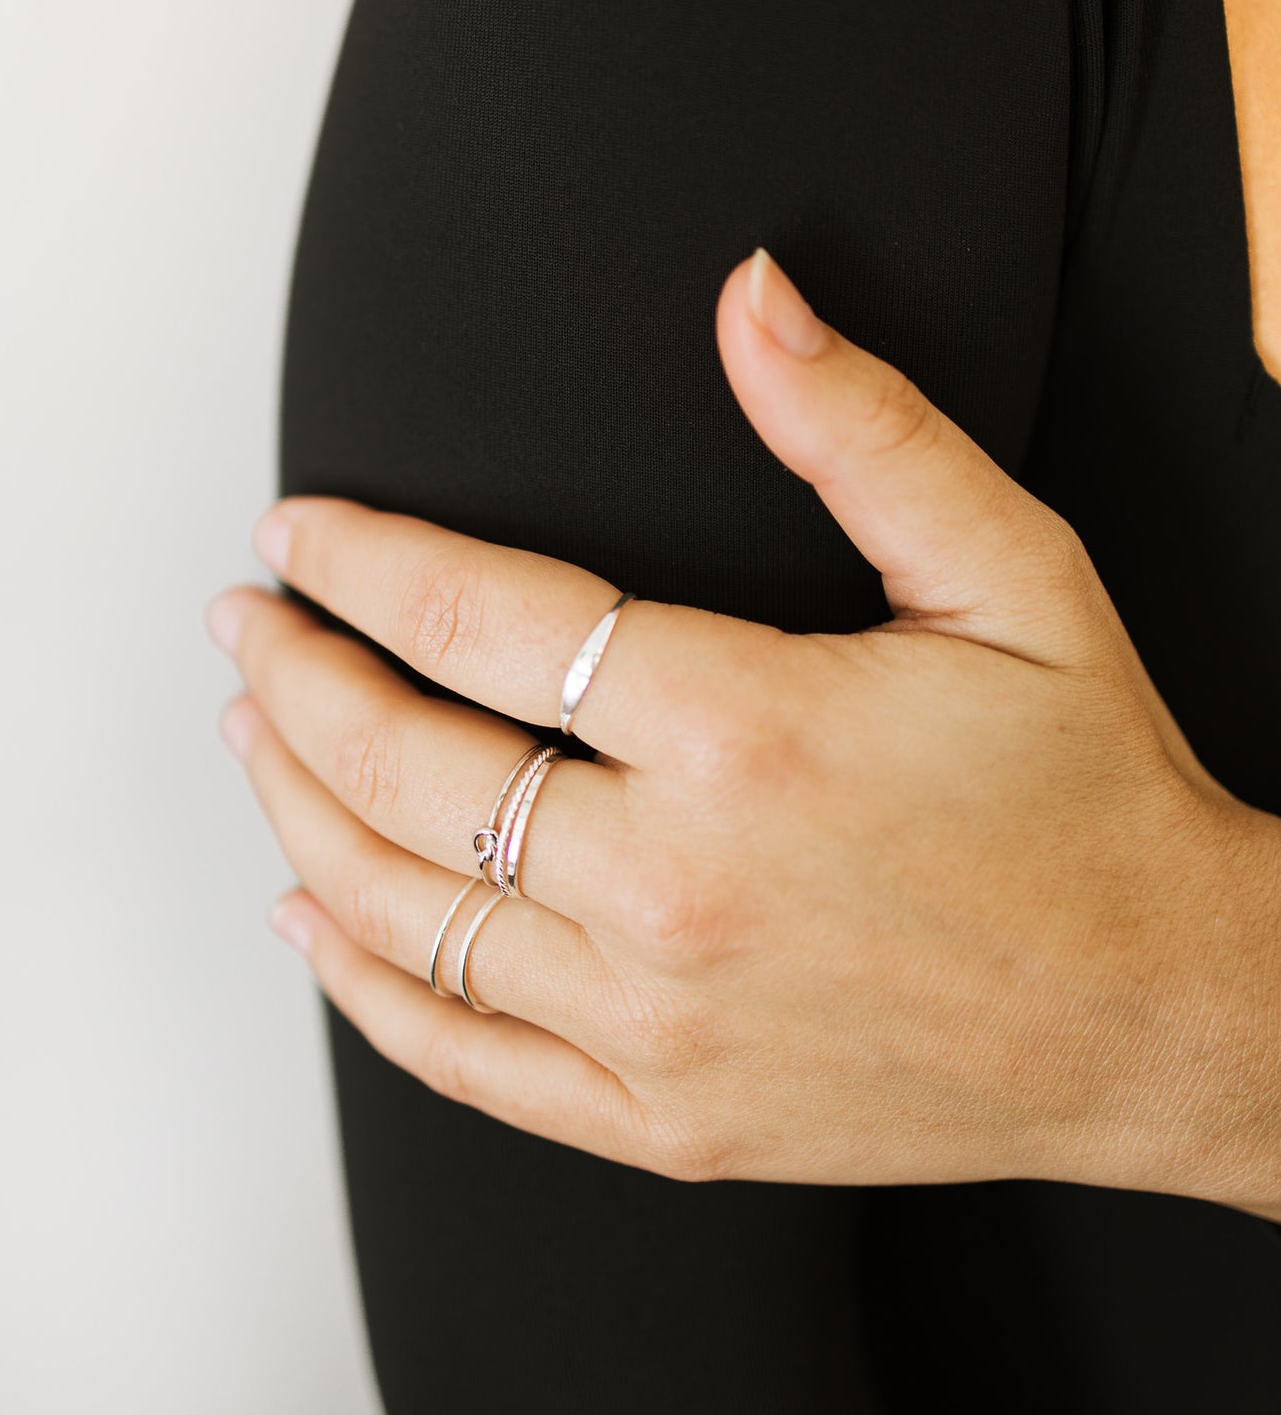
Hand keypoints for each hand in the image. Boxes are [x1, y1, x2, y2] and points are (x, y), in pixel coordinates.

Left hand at [207, 249, 1280, 1216]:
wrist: (1164, 1014)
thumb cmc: (1092, 796)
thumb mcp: (1008, 575)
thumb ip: (860, 428)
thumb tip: (748, 293)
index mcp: (747, 733)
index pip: (478, 623)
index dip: (363, 564)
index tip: (299, 534)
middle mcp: (678, 888)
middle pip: (405, 767)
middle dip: (297, 677)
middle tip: (250, 619)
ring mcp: (662, 1022)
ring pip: (403, 910)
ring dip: (298, 809)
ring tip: (257, 733)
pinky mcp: (668, 1122)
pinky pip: (461, 1057)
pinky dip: (362, 985)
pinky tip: (314, 917)